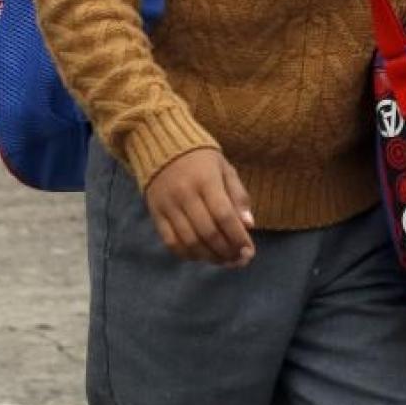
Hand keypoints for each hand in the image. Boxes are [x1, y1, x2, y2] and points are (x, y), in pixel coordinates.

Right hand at [145, 147, 255, 266]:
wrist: (160, 144)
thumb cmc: (200, 158)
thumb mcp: (224, 168)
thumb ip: (238, 195)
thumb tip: (249, 225)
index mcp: (206, 180)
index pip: (224, 215)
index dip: (238, 237)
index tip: (249, 251)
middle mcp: (185, 194)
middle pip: (208, 232)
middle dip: (227, 251)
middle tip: (239, 260)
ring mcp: (168, 205)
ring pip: (190, 241)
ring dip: (210, 257)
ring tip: (224, 261)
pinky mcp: (155, 213)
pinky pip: (171, 242)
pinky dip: (187, 254)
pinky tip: (201, 256)